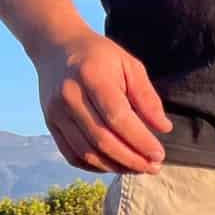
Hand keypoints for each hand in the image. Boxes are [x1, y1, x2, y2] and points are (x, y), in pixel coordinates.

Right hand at [34, 28, 171, 174]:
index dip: (140, 141)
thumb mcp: (129, 66)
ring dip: (117, 167)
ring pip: (88, 153)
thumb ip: (147, 97)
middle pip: (103, 140)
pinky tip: (116, 164)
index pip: (117, 118)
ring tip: (139, 167)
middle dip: (133, 160)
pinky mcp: (50, 124)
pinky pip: (73, 156)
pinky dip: (97, 167)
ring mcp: (56, 111)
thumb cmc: (99, 57)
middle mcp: (69, 95)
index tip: (159, 155)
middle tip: (154, 167)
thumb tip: (164, 128)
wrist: (56, 47)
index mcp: (91, 76)